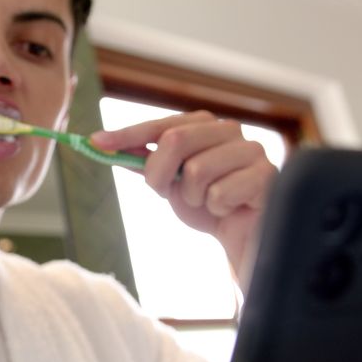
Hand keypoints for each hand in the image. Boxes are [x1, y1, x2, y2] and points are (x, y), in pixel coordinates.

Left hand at [90, 112, 276, 277]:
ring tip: (209, 202)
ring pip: (197, 171)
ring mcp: (251, 150)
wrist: (241, 237)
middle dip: (159, 173)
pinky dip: (216, 209)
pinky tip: (230, 209)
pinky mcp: (266, 175)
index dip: (127, 134)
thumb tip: (105, 145)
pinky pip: (220, 193)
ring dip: (194, 198)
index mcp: (205, 125)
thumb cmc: (206, 205)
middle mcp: (229, 129)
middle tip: (165, 191)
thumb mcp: (169, 182)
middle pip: (176, 140)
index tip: (95, 143)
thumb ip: (144, 161)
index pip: (161, 125)